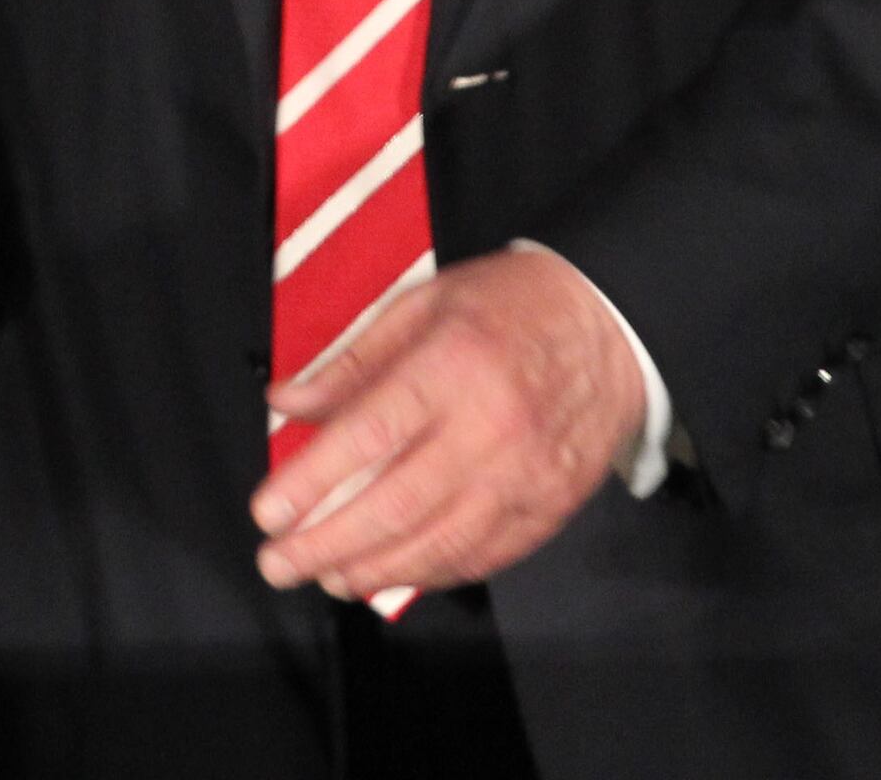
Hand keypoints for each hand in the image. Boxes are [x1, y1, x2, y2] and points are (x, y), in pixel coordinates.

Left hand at [251, 247, 645, 600]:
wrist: (613, 326)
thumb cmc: (511, 307)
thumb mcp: (424, 304)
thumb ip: (352, 361)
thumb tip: (286, 402)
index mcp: (451, 366)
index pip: (367, 435)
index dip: (311, 482)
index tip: (267, 512)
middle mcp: (489, 428)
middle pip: (395, 505)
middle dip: (325, 544)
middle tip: (278, 563)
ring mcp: (524, 476)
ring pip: (437, 544)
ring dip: (372, 570)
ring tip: (326, 576)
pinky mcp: (550, 509)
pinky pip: (482, 556)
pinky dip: (431, 572)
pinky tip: (392, 573)